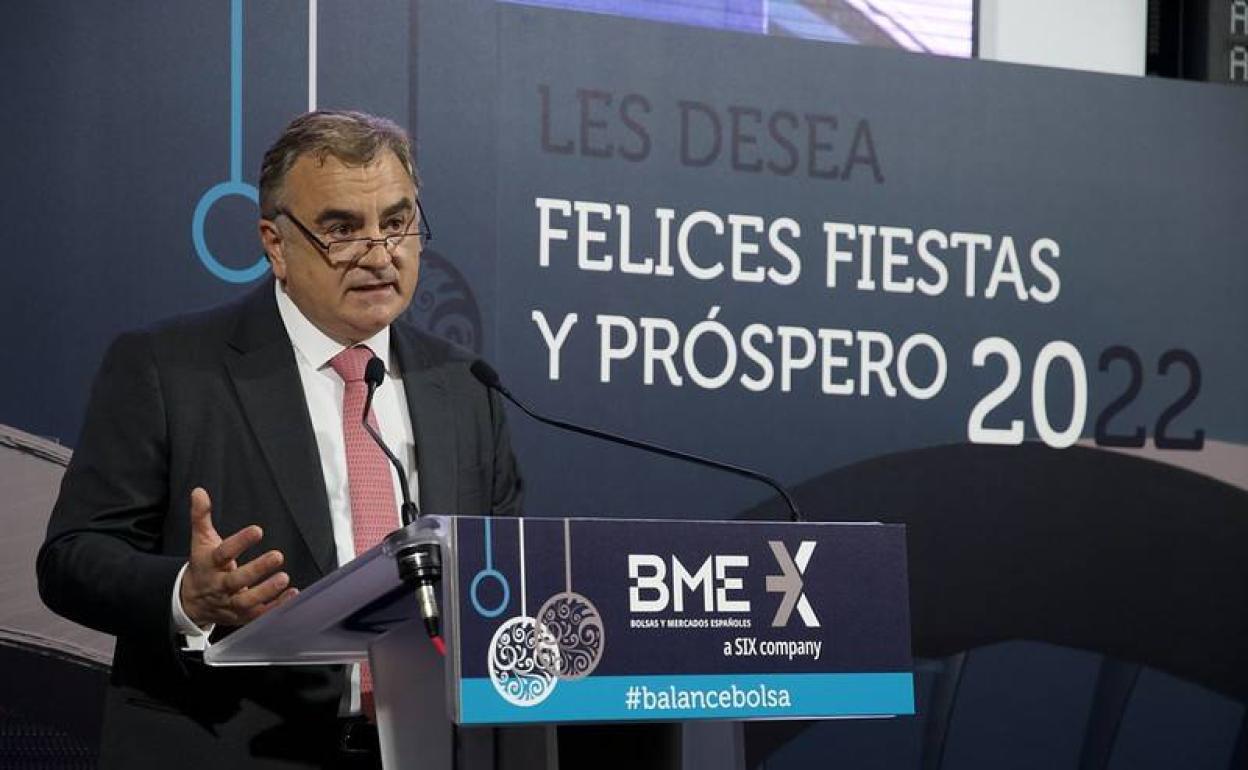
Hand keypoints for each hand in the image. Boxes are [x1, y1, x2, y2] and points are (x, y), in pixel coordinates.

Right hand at [180, 487, 297, 627]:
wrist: (189, 602)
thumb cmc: (203, 566)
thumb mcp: (200, 541)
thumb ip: (201, 517)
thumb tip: (199, 492)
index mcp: (209, 565)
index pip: (222, 553)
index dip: (239, 542)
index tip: (258, 530)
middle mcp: (219, 585)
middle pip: (235, 581)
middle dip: (256, 570)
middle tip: (277, 556)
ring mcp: (229, 603)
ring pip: (246, 602)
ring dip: (266, 591)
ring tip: (284, 578)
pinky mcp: (241, 616)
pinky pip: (259, 614)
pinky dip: (275, 607)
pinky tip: (292, 595)